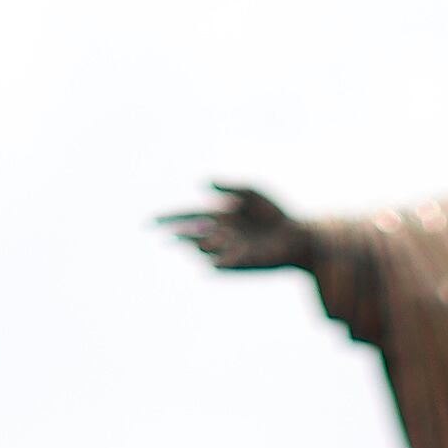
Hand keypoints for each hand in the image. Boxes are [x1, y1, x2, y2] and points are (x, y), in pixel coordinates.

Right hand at [159, 183, 316, 273]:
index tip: (150, 222)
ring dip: (201, 240)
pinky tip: (215, 248)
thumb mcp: (251, 192)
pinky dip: (215, 255)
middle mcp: (218, 234)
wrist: (297, 236)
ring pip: (202, 247)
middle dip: (177, 232)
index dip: (168, 219)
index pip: (186, 217)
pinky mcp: (239, 263)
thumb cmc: (275, 213)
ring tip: (211, 232)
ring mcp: (227, 250)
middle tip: (169, 231)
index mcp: (217, 216)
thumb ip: (228, 187)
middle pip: (189, 233)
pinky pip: (220, 262)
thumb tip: (202, 184)